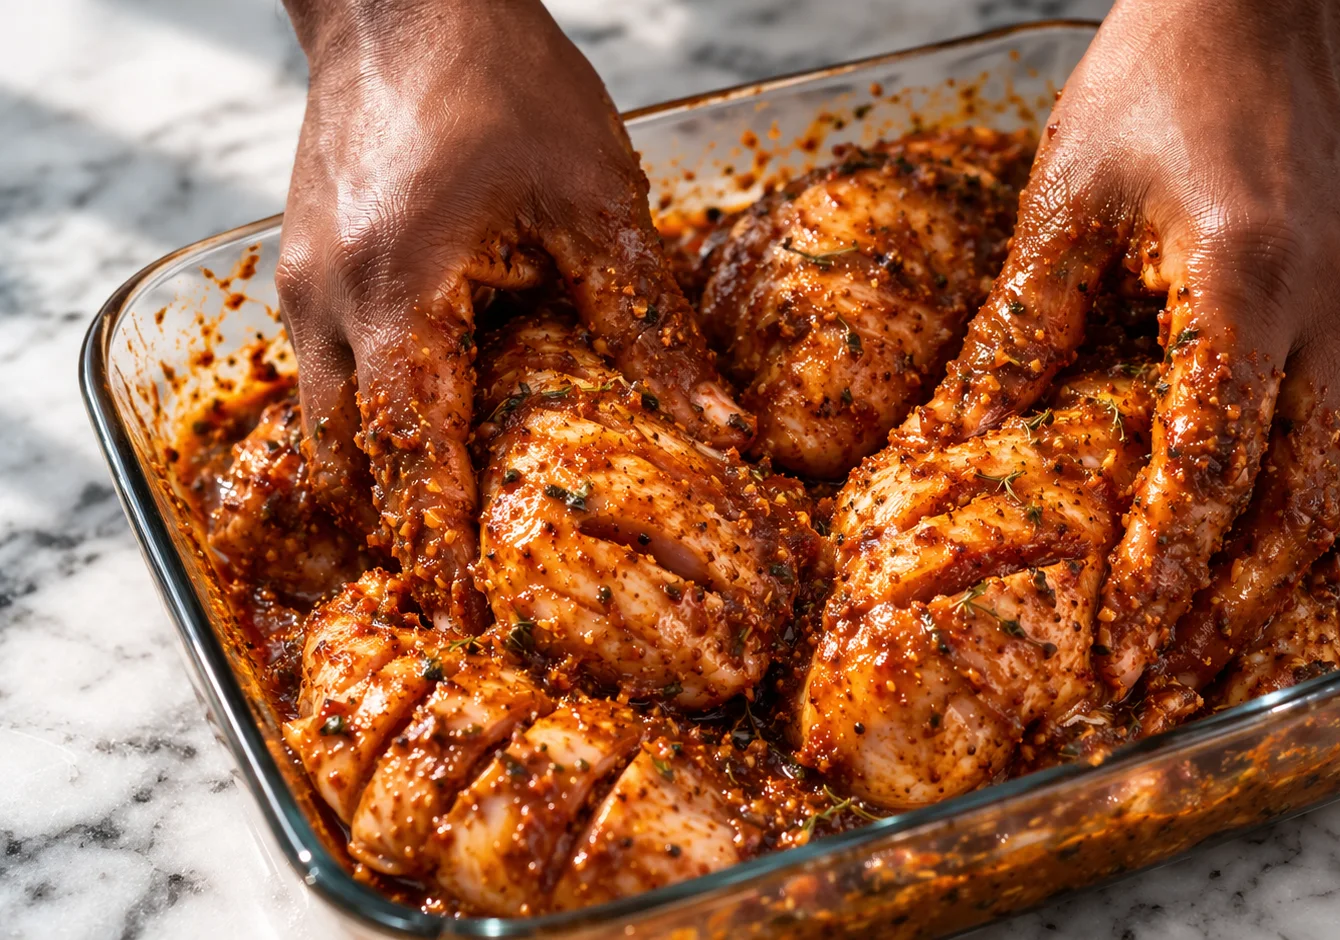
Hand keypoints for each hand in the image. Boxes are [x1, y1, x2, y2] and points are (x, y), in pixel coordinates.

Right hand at [275, 0, 750, 629]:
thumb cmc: (503, 83)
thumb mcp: (596, 205)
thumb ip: (649, 327)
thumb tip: (717, 430)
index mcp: (398, 298)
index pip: (411, 456)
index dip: (437, 546)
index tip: (460, 620)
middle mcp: (327, 303)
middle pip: (342, 459)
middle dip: (392, 528)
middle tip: (453, 583)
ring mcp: (301, 280)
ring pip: (318, 419)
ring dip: (375, 474)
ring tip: (439, 520)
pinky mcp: (305, 256)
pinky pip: (318, 367)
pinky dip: (364, 413)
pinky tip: (426, 415)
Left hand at [915, 0, 1339, 701]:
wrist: (1257, 9)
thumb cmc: (1153, 84)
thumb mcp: (1067, 202)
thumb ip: (1021, 330)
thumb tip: (957, 439)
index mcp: (1244, 284)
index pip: (1205, 470)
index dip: (1161, 577)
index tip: (1119, 656)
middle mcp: (1330, 315)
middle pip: (1295, 511)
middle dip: (1228, 617)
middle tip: (1166, 694)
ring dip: (1283, 586)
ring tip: (1219, 660)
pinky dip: (1323, 518)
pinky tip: (1277, 563)